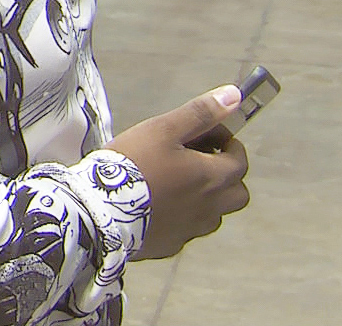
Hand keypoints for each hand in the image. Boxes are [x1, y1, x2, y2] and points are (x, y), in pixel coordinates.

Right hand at [107, 86, 250, 259]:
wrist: (101, 210)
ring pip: (214, 214)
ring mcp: (192, 230)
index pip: (240, 160)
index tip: (206, 135)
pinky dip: (182, 216)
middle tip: (198, 161)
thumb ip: (199, 113)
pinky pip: (187, 229)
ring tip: (176, 183)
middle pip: (237, 193)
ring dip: (206, 198)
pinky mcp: (172, 245)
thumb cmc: (134, 164)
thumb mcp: (163, 129)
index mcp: (213, 178)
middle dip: (226, 175)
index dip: (227, 143)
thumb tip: (234, 96)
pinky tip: (158, 205)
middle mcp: (211, 208)